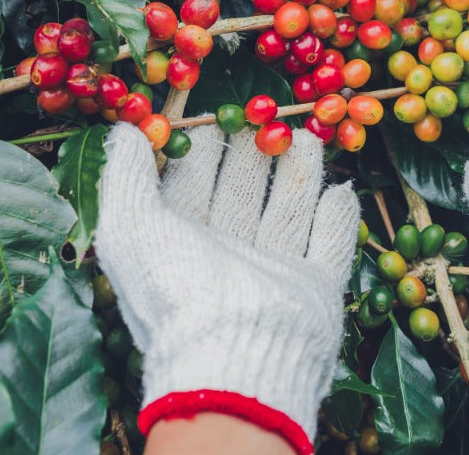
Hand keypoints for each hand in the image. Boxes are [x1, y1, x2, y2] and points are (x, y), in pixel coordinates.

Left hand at [96, 123, 358, 453]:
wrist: (233, 355)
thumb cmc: (176, 289)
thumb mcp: (131, 226)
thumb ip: (125, 176)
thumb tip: (126, 131)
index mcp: (180, 242)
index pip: (194, 184)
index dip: (204, 149)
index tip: (217, 113)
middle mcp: (226, 256)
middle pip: (244, 193)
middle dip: (256, 155)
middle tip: (269, 119)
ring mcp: (273, 273)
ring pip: (289, 211)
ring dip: (300, 174)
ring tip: (307, 138)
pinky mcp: (315, 289)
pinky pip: (331, 246)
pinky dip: (338, 218)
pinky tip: (343, 187)